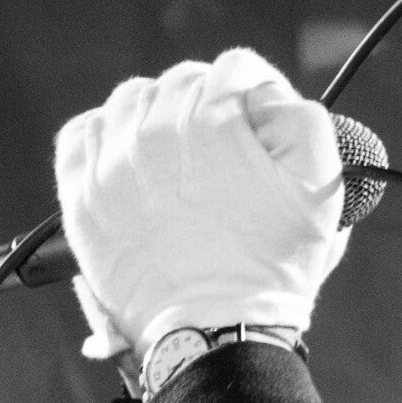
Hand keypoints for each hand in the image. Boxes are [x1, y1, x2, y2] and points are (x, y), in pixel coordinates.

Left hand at [54, 48, 349, 359]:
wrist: (211, 332)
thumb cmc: (271, 269)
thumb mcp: (321, 191)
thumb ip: (303, 121)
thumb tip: (268, 95)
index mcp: (215, 119)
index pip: (236, 70)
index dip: (256, 95)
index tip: (259, 127)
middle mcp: (156, 129)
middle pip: (184, 81)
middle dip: (209, 107)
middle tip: (224, 153)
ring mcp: (112, 159)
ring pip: (132, 98)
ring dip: (156, 115)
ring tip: (175, 158)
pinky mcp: (80, 192)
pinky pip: (83, 132)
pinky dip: (105, 136)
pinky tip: (129, 161)